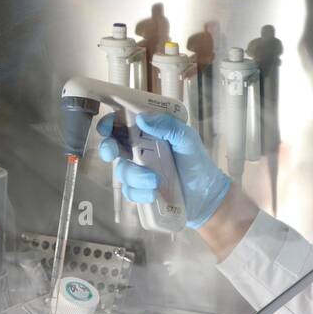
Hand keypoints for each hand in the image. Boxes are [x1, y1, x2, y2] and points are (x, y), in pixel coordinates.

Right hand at [96, 111, 230, 227]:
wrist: (205, 195)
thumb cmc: (197, 162)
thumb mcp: (187, 139)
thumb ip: (169, 126)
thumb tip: (143, 118)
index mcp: (148, 133)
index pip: (122, 122)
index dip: (109, 122)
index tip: (107, 127)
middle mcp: (139, 150)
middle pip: (111, 145)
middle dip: (107, 148)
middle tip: (113, 153)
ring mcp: (138, 171)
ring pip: (121, 170)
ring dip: (135, 176)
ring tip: (156, 180)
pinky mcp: (140, 191)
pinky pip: (129, 191)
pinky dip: (140, 192)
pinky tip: (154, 193)